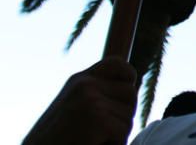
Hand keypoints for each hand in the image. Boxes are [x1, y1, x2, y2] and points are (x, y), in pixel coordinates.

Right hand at [23, 57, 137, 144]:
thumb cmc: (57, 138)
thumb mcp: (74, 106)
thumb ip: (97, 93)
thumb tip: (131, 86)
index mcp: (79, 80)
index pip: (116, 64)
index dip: (128, 76)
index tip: (129, 87)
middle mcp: (84, 85)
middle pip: (130, 93)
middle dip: (124, 114)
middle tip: (103, 131)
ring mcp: (90, 100)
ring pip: (129, 114)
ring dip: (118, 131)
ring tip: (94, 139)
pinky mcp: (97, 118)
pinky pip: (123, 131)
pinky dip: (115, 143)